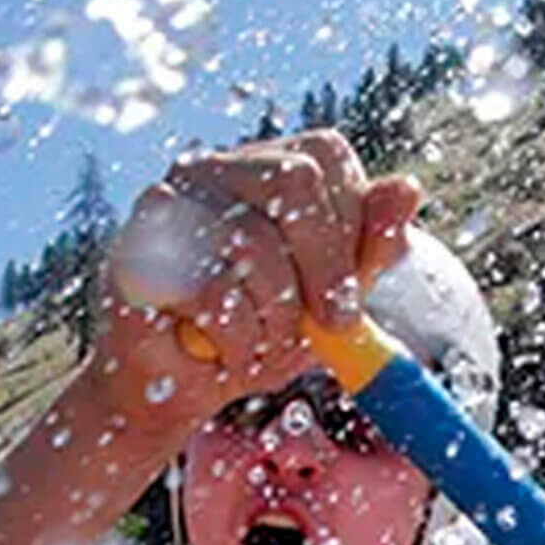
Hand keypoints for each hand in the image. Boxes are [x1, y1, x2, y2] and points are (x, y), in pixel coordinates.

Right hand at [91, 130, 422, 436]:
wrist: (169, 392)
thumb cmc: (249, 336)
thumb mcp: (326, 301)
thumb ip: (368, 250)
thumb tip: (406, 189)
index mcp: (260, 167)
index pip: (325, 152)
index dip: (352, 220)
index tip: (354, 287)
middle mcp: (210, 168)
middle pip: (295, 179)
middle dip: (327, 266)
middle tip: (331, 325)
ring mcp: (167, 204)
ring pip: (255, 243)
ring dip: (277, 319)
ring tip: (262, 346)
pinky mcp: (137, 254)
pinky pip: (213, 291)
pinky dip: (237, 340)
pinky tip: (224, 353)